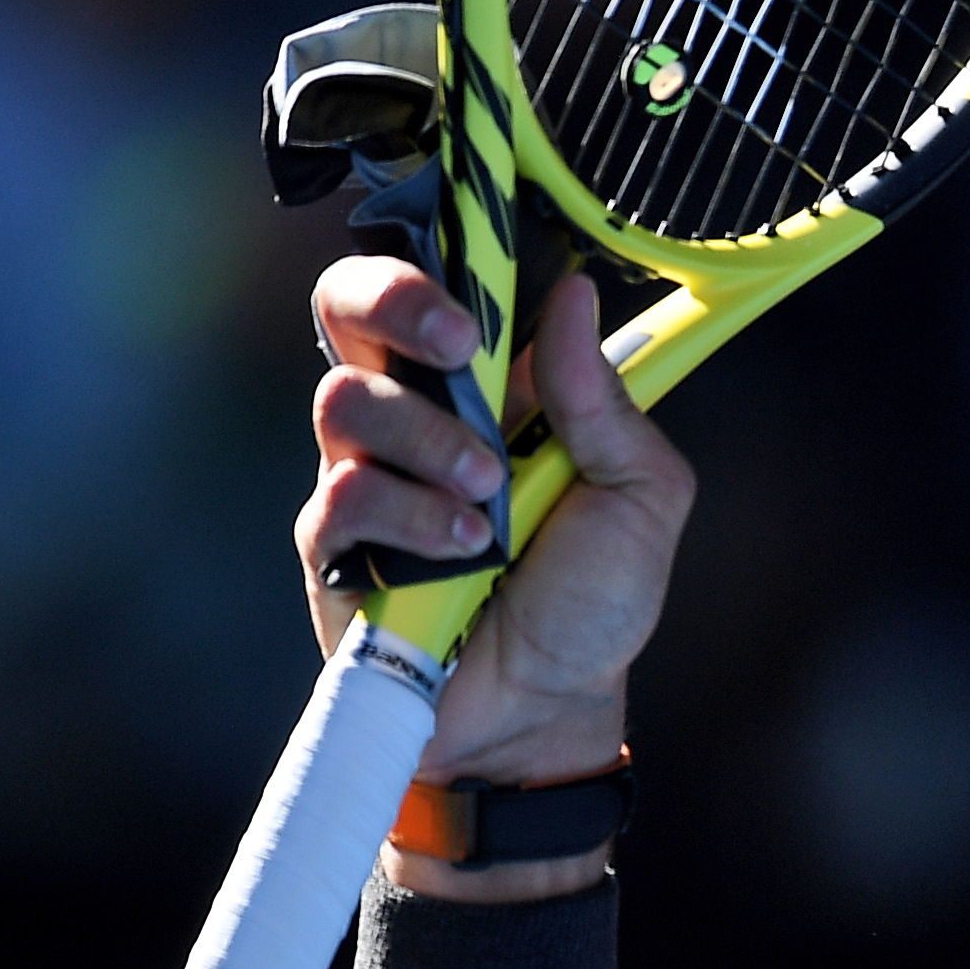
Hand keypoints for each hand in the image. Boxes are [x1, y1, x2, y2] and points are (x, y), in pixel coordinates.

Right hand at [301, 262, 694, 805]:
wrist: (553, 706)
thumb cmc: (595, 598)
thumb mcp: (638, 493)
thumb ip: (602, 398)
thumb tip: (575, 295)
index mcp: (489, 388)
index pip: (434, 287)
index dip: (439, 262)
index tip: (485, 288)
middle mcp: (414, 414)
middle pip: (347, 306)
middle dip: (396, 304)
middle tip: (462, 348)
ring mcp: (364, 474)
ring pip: (346, 399)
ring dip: (429, 440)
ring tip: (489, 498)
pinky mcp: (331, 543)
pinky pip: (342, 495)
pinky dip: (411, 514)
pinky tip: (463, 551)